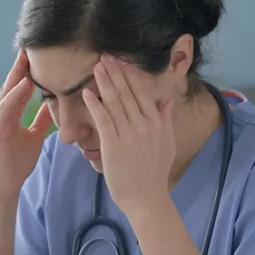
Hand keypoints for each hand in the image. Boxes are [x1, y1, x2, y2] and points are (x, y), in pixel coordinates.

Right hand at [0, 50, 54, 197]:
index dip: (28, 70)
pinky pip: (6, 109)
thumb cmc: (17, 163)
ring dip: (18, 74)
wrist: (5, 185)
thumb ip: (40, 120)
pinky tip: (25, 83)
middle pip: (12, 84)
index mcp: (8, 113)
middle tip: (31, 45)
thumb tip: (51, 104)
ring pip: (8, 92)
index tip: (39, 53)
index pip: (20, 86)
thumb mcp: (34, 136)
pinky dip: (16, 95)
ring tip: (28, 57)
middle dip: (21, 65)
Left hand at [82, 55, 176, 214]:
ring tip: (96, 67)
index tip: (122, 62)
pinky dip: (94, 104)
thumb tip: (167, 101)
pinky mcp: (113, 144)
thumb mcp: (168, 144)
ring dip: (104, 83)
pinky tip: (86, 93)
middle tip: (105, 57)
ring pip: (114, 102)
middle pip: (127, 93)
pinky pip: (103, 119)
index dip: (130, 76)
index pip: (142, 93)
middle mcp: (144, 124)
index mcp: (157, 123)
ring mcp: (128, 134)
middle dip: (115, 73)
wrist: (147, 198)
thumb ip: (166, 121)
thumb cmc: (155, 174)